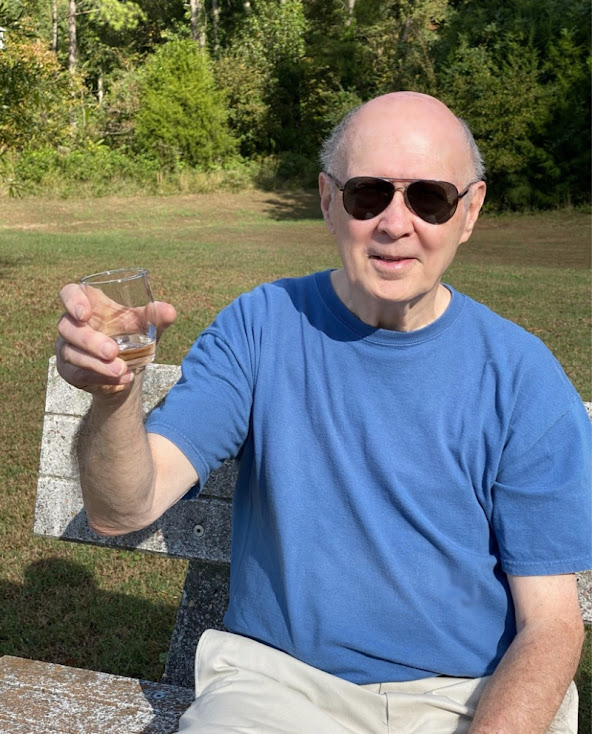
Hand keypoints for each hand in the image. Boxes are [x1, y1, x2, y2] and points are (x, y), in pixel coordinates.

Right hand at [56, 283, 176, 394]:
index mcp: (90, 304)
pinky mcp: (69, 370)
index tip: (84, 314)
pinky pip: (79, 374)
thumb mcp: (147, 326)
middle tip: (113, 351)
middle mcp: (73, 324)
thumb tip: (169, 311)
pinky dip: (102, 377)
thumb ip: (157, 317)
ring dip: (97, 364)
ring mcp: (67, 347)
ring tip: (123, 369)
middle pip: (67, 326)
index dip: (72, 300)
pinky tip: (123, 380)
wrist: (128, 370)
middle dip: (89, 341)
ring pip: (71, 353)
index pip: (69, 292)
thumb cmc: (134, 337)